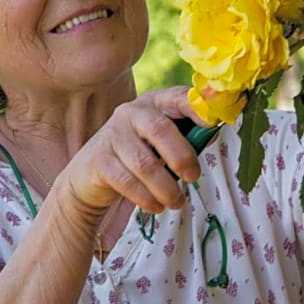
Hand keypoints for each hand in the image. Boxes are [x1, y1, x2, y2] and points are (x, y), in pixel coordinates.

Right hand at [62, 87, 204, 214]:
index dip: (196, 108)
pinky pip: (128, 182)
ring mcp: (112, 134)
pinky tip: (156, 206)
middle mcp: (131, 112)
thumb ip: (185, 135)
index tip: (213, 122)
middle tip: (193, 178)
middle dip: (182, 157)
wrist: (90, 175)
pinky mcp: (100, 160)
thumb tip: (213, 131)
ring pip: (145, 163)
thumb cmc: (138, 154)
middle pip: (160, 129)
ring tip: (176, 202)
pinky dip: (146, 198)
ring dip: (166, 188)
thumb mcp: (161, 140)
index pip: (177, 97)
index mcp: (154, 102)